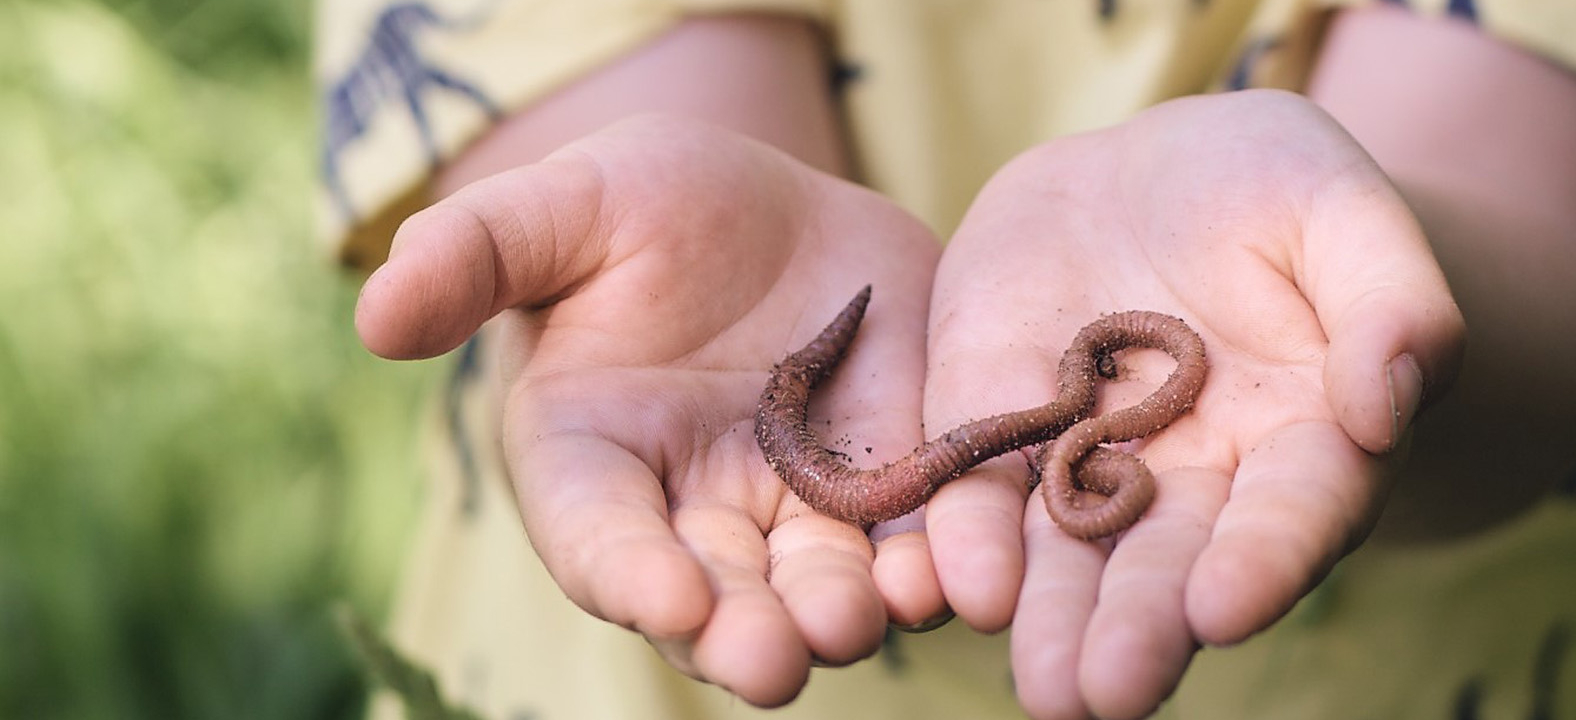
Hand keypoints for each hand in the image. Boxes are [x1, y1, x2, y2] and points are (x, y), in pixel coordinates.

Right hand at [355, 115, 940, 706]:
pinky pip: (913, 546)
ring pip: (815, 591)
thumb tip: (374, 313)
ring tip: (866, 615)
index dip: (626, 574)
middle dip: (739, 633)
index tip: (663, 599)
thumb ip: (474, 254)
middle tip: (771, 658)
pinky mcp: (892, 489)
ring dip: (839, 616)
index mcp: (591, 460)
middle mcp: (690, 513)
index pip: (597, 536)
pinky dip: (934, 568)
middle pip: (710, 598)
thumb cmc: (645, 206)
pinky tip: (955, 574)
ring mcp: (796, 513)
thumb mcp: (562, 206)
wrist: (781, 208)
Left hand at [914, 90, 1464, 718]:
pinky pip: (975, 487)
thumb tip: (1388, 404)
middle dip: (1137, 626)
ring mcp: (1084, 459)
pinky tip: (958, 584)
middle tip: (1106, 692)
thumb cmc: (1276, 190)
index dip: (1261, 559)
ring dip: (1050, 617)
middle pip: (1167, 564)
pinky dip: (966, 538)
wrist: (1151, 172)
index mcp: (1300, 442)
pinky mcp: (993, 421)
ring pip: (1066, 552)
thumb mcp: (1343, 212)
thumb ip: (1391, 304)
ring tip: (1044, 684)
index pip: (1289, 512)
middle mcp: (1191, 480)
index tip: (1224, 607)